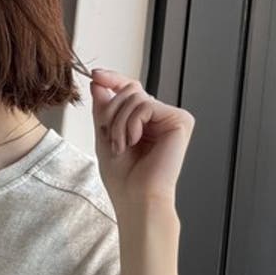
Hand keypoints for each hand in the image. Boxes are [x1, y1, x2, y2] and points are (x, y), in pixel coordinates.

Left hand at [89, 68, 195, 211]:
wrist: (137, 198)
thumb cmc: (124, 179)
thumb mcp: (105, 137)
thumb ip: (103, 109)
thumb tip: (99, 82)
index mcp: (145, 122)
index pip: (130, 91)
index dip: (112, 80)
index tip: (95, 76)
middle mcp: (160, 118)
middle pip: (130, 91)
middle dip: (112, 113)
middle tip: (112, 139)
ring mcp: (171, 118)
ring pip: (135, 97)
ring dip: (119, 123)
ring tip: (123, 146)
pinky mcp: (180, 120)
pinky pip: (145, 105)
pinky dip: (131, 124)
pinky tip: (135, 142)